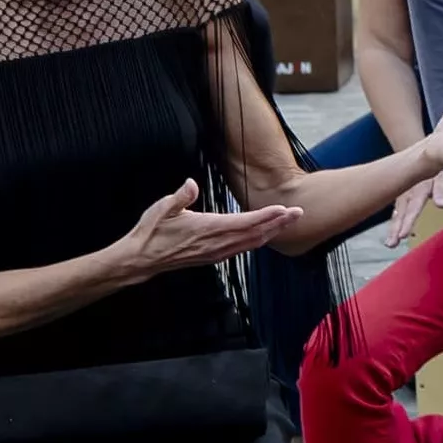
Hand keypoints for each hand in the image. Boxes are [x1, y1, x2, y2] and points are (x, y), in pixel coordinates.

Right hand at [116, 180, 300, 281]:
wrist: (143, 259)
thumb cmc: (151, 232)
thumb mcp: (161, 209)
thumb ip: (180, 197)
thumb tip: (190, 183)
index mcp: (208, 229)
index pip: (245, 222)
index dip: (266, 216)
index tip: (284, 209)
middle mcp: (217, 243)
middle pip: (256, 233)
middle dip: (279, 223)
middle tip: (299, 212)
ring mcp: (217, 252)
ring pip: (252, 243)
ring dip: (272, 231)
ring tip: (289, 221)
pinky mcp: (214, 257)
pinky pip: (243, 249)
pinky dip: (259, 240)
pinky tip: (266, 235)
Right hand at [386, 171, 442, 245]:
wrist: (419, 155)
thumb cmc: (434, 169)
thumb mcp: (440, 178)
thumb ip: (439, 191)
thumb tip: (441, 206)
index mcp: (417, 191)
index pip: (412, 210)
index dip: (407, 223)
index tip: (402, 236)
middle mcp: (406, 195)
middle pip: (401, 215)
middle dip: (396, 230)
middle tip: (392, 244)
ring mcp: (402, 197)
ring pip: (397, 215)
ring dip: (393, 229)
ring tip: (390, 244)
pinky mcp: (401, 198)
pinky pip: (397, 213)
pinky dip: (395, 224)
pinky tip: (392, 236)